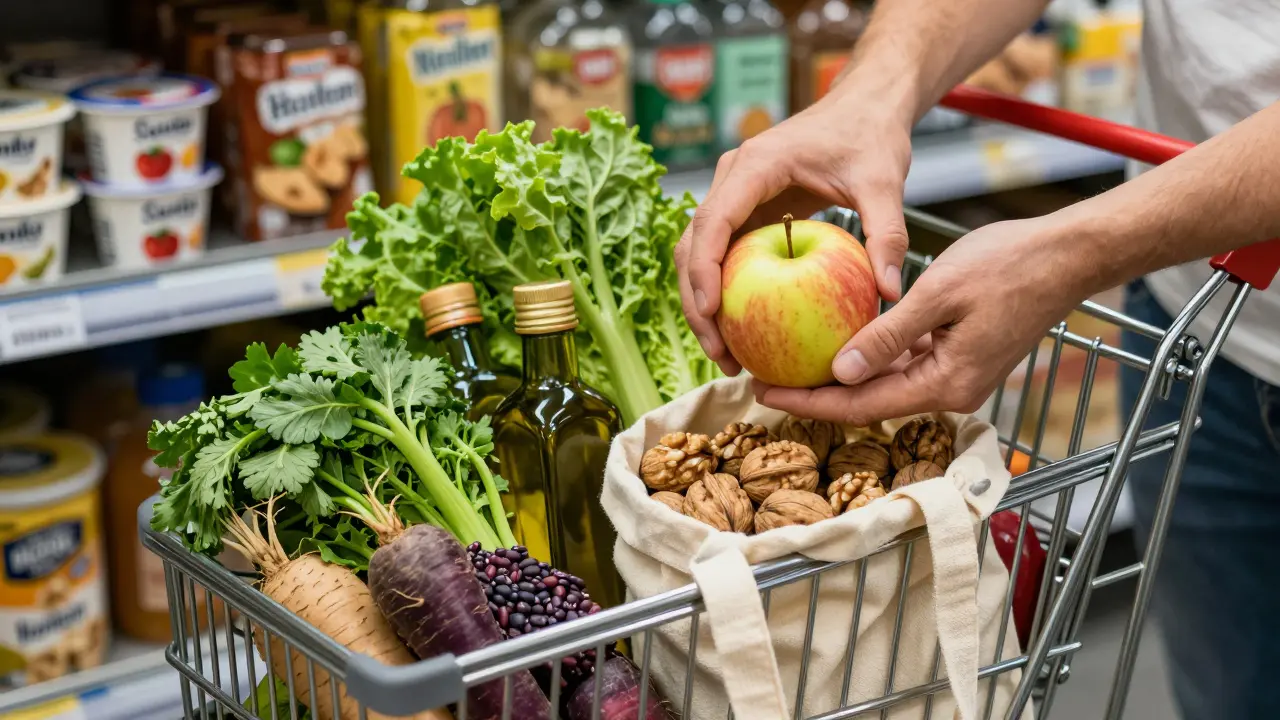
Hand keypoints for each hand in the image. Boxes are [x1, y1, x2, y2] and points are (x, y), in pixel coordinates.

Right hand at [674, 85, 914, 375]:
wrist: (864, 107)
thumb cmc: (871, 136)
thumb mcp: (884, 183)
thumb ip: (888, 235)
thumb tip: (892, 292)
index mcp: (755, 166)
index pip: (713, 221)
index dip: (704, 270)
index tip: (711, 313)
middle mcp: (734, 178)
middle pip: (693, 245)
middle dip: (697, 303)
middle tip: (721, 353)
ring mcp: (735, 195)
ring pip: (699, 254)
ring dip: (705, 304)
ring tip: (728, 355)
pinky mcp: (745, 211)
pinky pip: (723, 256)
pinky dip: (725, 293)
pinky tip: (745, 332)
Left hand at [754, 217, 1087, 424]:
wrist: (1069, 255)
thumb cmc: (1011, 265)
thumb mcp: (940, 294)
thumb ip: (888, 335)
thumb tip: (838, 371)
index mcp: (946, 384)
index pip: (862, 406)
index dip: (810, 404)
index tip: (765, 394)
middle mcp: (951, 391)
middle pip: (869, 401)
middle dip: (817, 394)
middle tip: (764, 377)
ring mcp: (957, 375)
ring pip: (885, 383)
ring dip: (841, 374)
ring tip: (790, 360)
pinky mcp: (960, 356)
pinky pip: (905, 362)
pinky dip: (872, 354)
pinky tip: (837, 338)